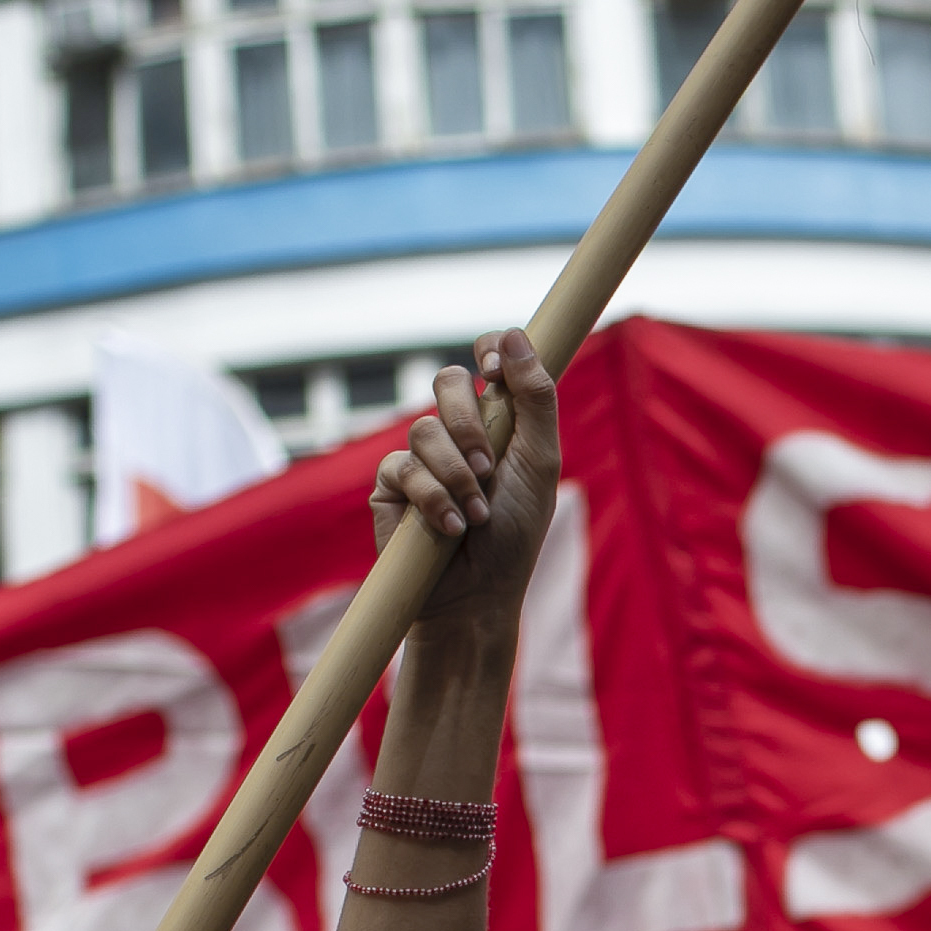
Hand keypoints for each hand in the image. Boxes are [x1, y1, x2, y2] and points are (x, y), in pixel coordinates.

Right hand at [370, 331, 559, 637]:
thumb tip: (516, 335)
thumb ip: (536, 399)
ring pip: (425, 427)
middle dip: (470, 423)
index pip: (488, 358)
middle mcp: (458, 431)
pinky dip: (432, 498)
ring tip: (476, 513)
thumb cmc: (515, 535)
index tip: (494, 370)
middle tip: (488, 468)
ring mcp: (421, 455)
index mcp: (499, 419)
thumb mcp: (540, 463)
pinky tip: (450, 528)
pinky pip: (402, 466)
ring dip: (457, 474)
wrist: (478, 595)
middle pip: (448, 381)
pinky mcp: (391, 485)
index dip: (489, 350)